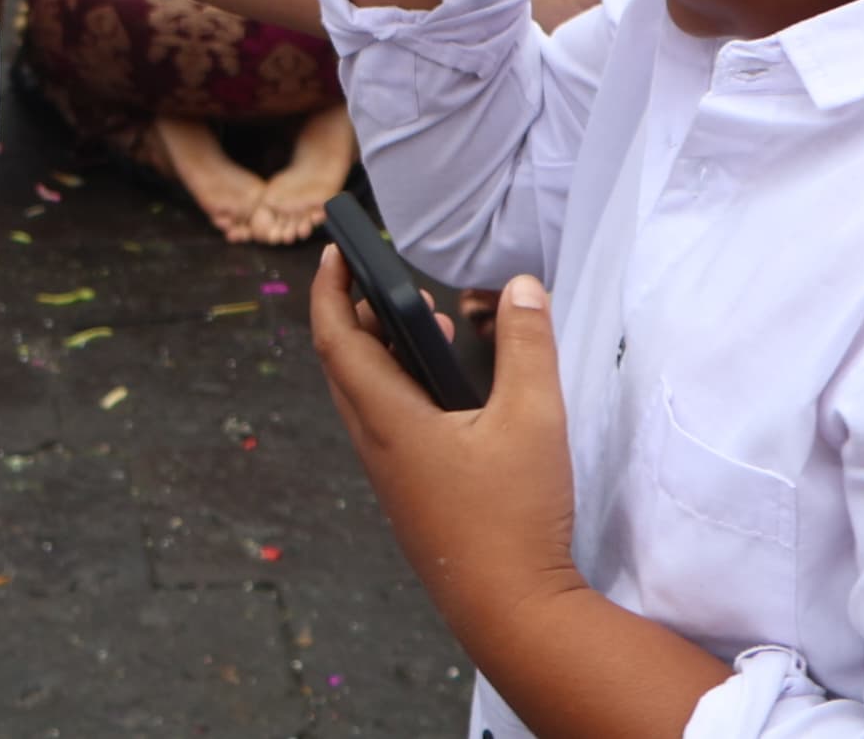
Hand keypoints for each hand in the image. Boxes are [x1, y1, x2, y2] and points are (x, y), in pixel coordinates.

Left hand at [311, 252, 585, 653]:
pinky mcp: (412, 500)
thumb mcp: (534, 418)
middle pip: (344, 366)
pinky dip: (403, 391)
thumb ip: (528, 346)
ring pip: (367, 400)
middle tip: (381, 280)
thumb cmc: (514, 515)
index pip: (336, 339)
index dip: (330, 289)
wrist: (511, 613)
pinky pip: (388, 428)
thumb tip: (522, 287)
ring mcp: (392, 479)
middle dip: (356, 314)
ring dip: (383, 354)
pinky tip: (451, 397)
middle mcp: (377, 447)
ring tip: (427, 326)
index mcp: (388, 420)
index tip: (335, 251)